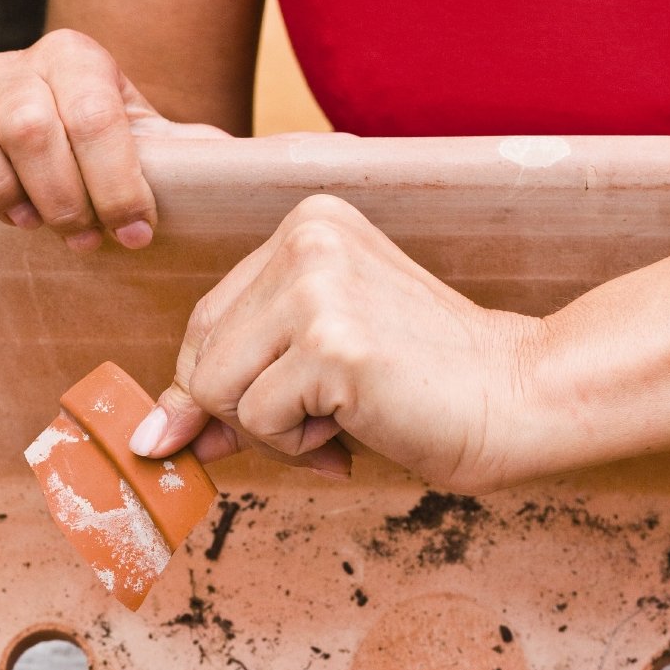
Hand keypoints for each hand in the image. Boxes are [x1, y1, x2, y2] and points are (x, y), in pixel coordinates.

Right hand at [0, 28, 228, 250]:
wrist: (79, 179)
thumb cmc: (132, 177)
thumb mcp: (181, 166)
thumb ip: (224, 164)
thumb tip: (331, 162)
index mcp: (86, 64)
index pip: (96, 113)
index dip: (117, 183)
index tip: (136, 235)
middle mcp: (22, 67)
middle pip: (28, 120)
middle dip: (62, 194)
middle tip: (80, 239)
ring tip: (26, 222)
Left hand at [128, 195, 547, 490]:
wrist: (519, 398)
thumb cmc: (423, 385)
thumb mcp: (313, 365)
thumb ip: (232, 380)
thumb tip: (150, 436)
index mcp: (307, 224)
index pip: (207, 320)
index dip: (225, 386)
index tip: (285, 412)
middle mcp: (306, 238)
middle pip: (200, 354)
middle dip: (246, 410)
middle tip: (325, 420)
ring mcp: (318, 287)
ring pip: (216, 389)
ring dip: (274, 431)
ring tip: (348, 415)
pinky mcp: (330, 342)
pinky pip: (254, 420)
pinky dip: (299, 445)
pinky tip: (360, 424)